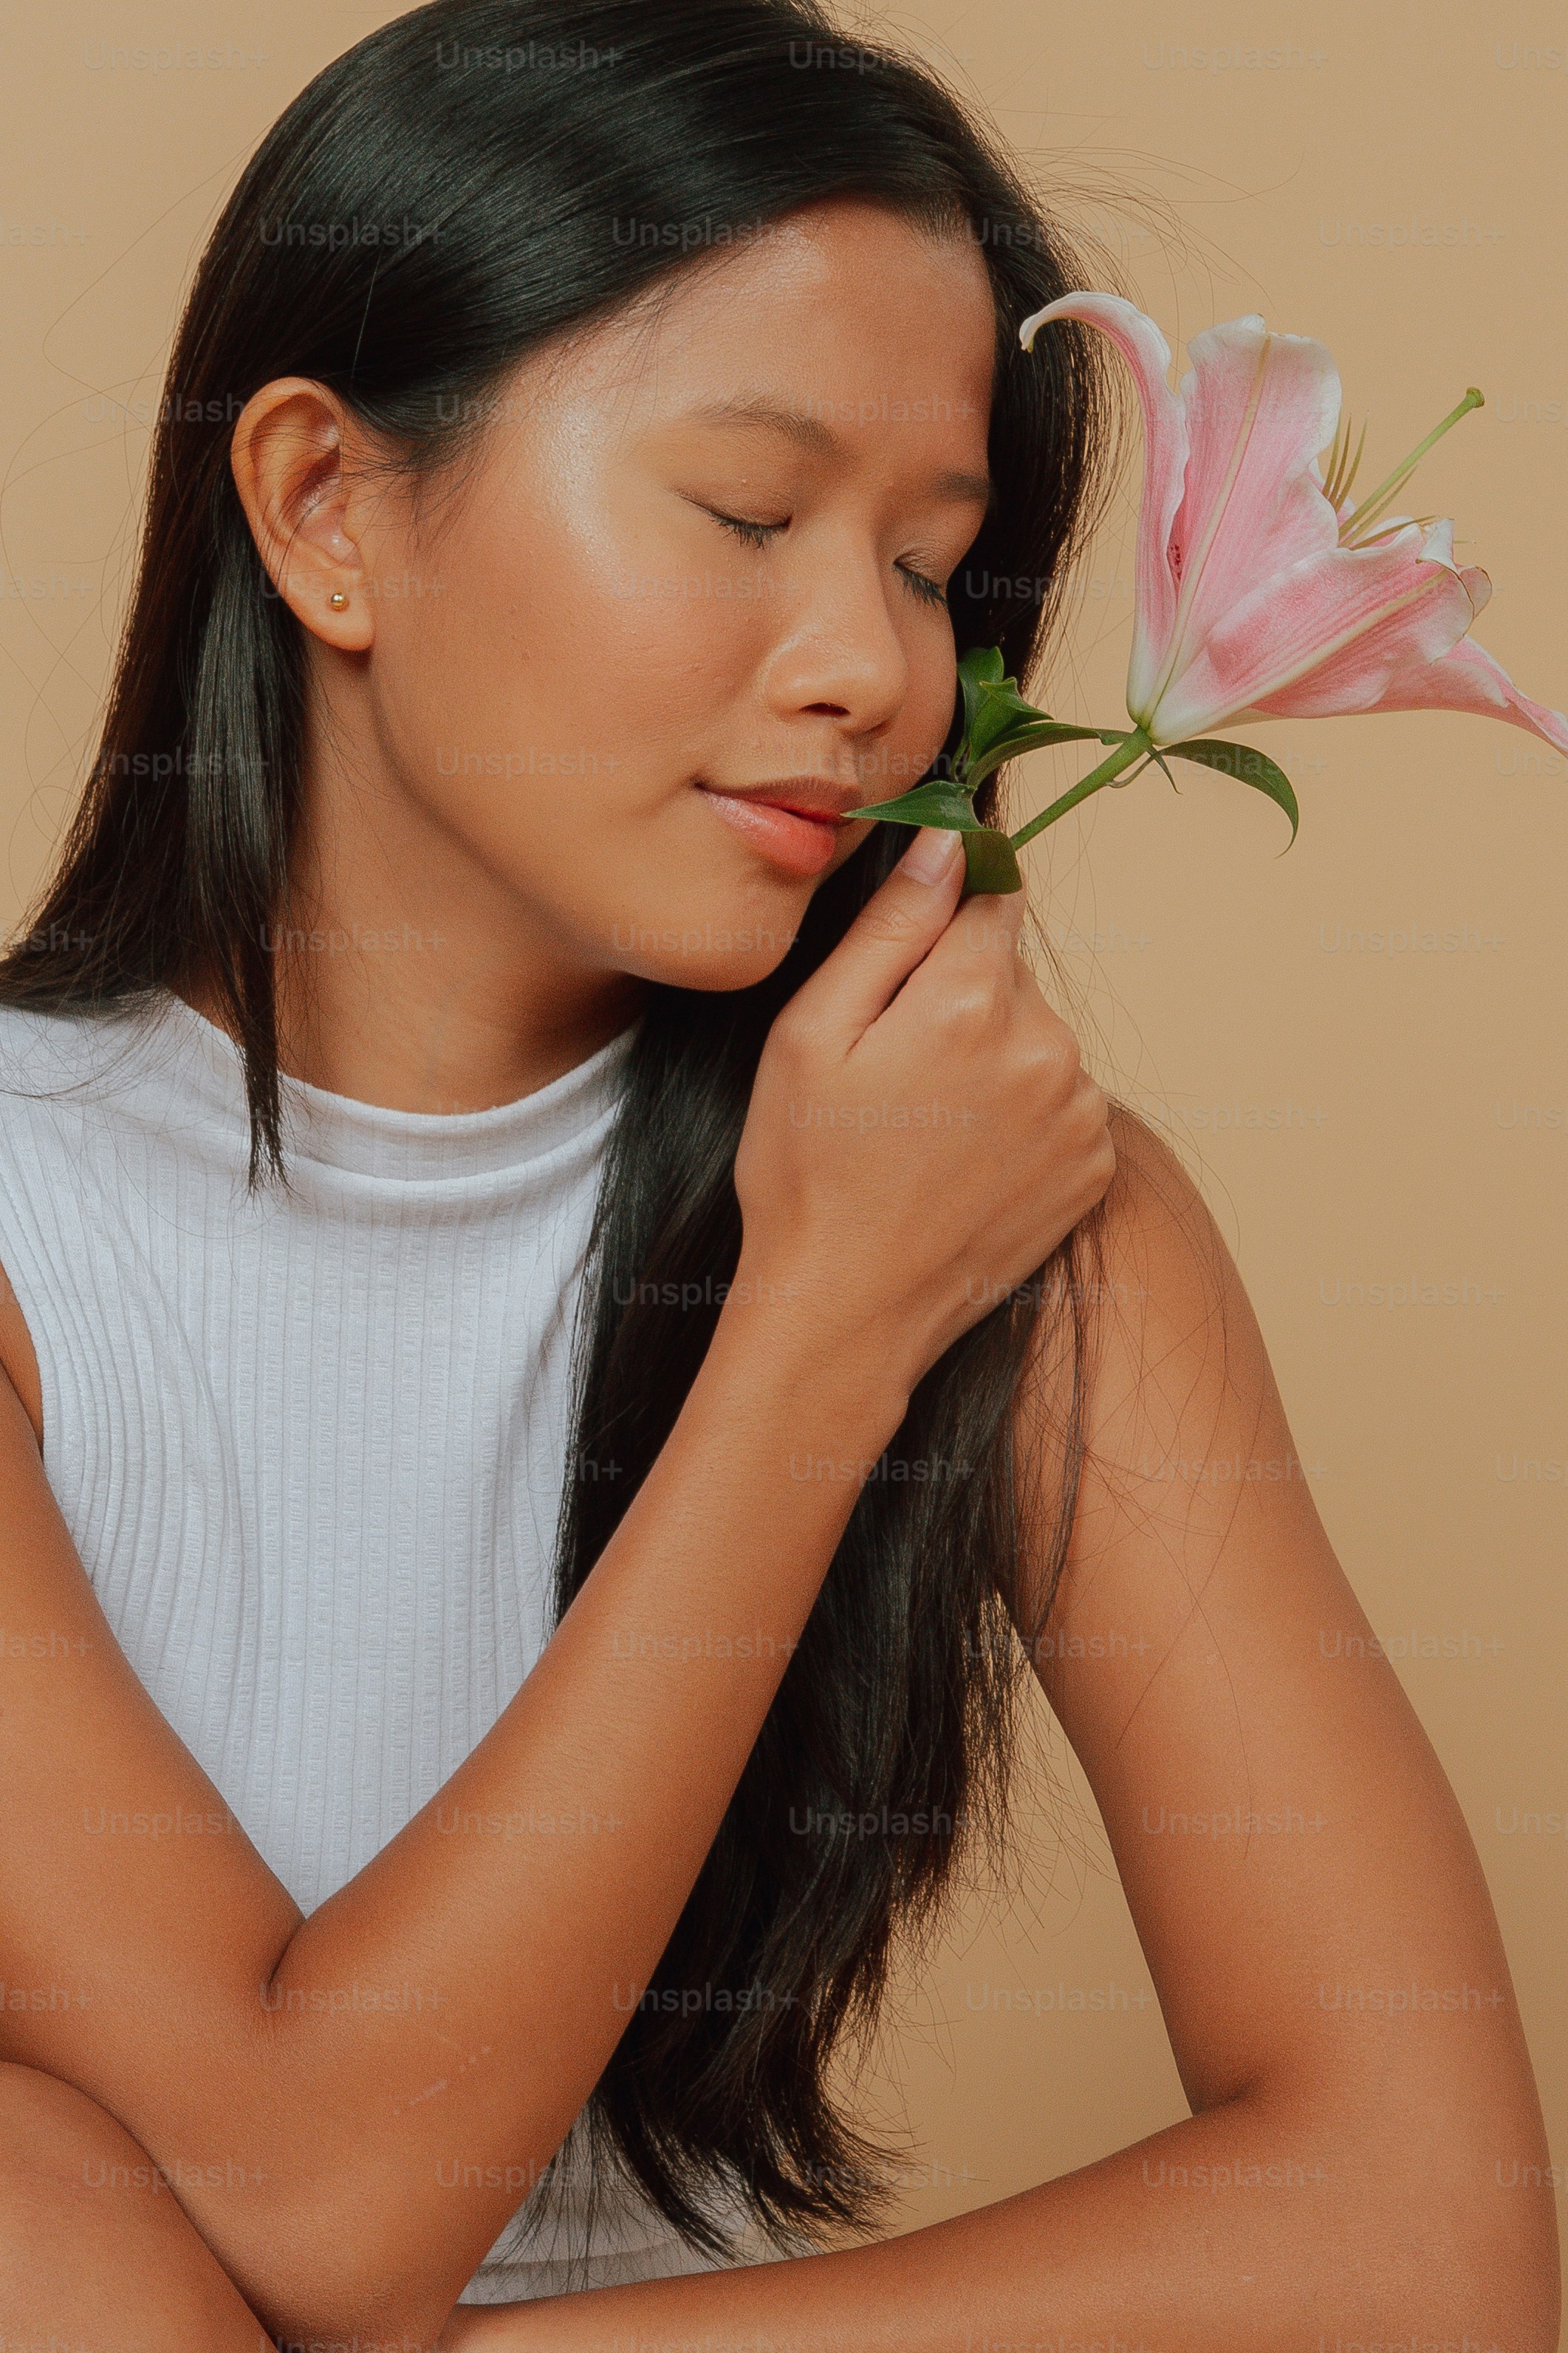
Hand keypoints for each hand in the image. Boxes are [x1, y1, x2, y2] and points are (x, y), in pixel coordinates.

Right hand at [731, 827, 1115, 1403]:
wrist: (848, 1313)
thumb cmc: (807, 1174)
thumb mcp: (811, 1033)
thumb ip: (889, 926)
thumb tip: (948, 839)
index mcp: (974, 998)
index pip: (987, 896)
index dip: (940, 924)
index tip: (903, 974)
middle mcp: (1049, 1046)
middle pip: (1010, 973)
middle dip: (958, 1000)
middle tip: (891, 1075)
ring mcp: (1082, 1111)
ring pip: (1037, 1039)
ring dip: (993, 1061)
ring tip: (924, 1130)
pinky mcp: (1096, 1166)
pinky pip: (1062, 1102)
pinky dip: (1021, 1117)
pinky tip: (963, 1162)